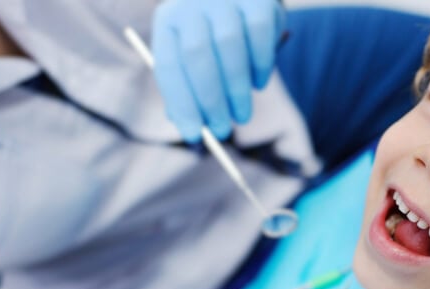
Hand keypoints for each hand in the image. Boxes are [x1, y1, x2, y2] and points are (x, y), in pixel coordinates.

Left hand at [151, 0, 285, 140]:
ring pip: (229, 47)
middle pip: (197, 56)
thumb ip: (190, 87)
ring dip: (237, 90)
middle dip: (210, 101)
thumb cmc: (217, 35)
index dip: (181, 104)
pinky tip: (259, 84)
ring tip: (242, 115)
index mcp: (168, 21)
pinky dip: (261, 67)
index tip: (194, 136)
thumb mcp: (197, 56)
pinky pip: (260, 36)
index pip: (169, 66)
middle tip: (222, 132)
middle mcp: (192, 3)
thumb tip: (190, 127)